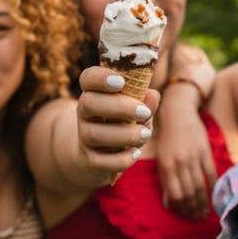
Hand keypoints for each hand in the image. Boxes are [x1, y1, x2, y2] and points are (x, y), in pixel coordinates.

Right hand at [76, 66, 159, 180]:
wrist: (99, 158)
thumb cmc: (123, 126)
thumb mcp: (137, 112)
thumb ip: (145, 103)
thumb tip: (153, 95)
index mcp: (95, 94)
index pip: (88, 78)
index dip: (100, 77)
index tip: (121, 82)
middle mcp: (85, 114)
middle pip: (89, 103)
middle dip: (119, 106)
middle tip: (144, 112)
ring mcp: (84, 138)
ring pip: (94, 134)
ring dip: (124, 134)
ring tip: (145, 134)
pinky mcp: (89, 160)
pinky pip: (100, 161)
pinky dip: (121, 158)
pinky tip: (135, 153)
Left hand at [156, 83, 216, 217]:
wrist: (177, 113)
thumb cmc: (167, 138)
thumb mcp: (161, 159)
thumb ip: (166, 179)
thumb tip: (169, 203)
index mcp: (164, 166)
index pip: (174, 195)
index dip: (181, 209)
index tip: (186, 216)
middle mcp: (178, 164)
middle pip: (188, 194)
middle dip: (193, 209)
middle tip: (198, 219)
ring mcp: (192, 158)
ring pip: (199, 187)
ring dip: (203, 203)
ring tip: (206, 213)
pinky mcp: (204, 152)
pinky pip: (211, 174)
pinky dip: (213, 188)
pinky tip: (215, 197)